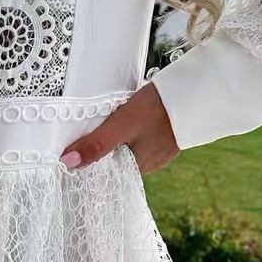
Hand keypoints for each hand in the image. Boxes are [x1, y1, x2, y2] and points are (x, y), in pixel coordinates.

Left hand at [58, 80, 179, 174]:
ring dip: (115, 133)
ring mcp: (158, 149)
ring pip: (126, 144)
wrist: (195, 91)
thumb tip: (66, 163)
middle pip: (114, 157)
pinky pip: (138, 134)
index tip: (71, 148)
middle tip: (86, 126)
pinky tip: (126, 114)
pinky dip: (128, 126)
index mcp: (137, 167)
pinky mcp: (163, 134)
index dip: (88, 159)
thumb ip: (96, 145)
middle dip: (101, 144)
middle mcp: (148, 163)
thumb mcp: (121, 126)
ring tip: (106, 118)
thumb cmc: (158, 109)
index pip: (104, 170)